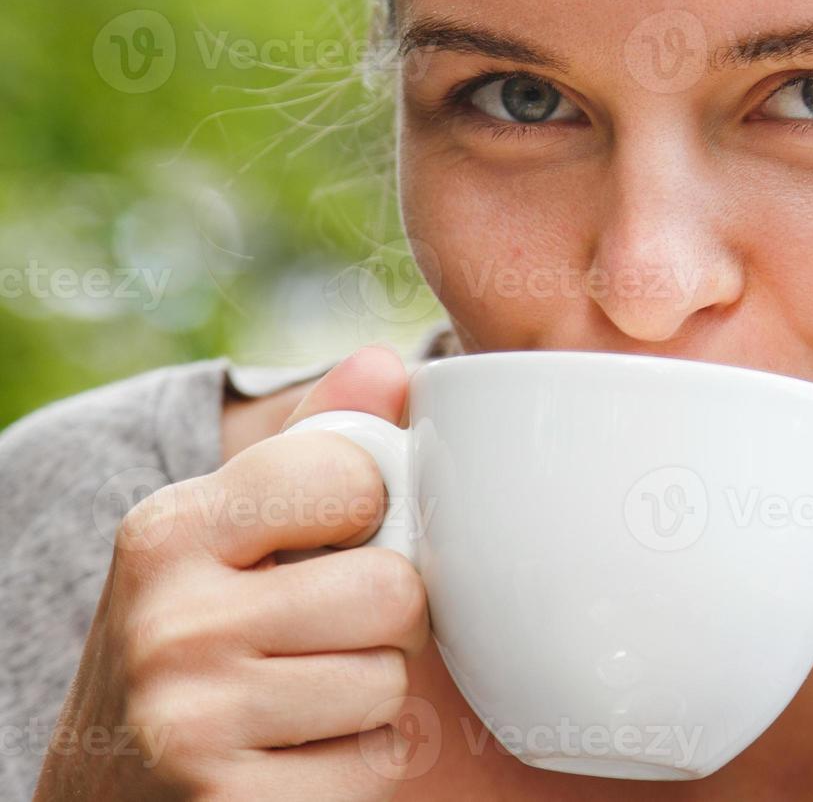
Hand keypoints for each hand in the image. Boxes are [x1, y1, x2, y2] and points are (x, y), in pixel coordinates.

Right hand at [33, 347, 429, 800]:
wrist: (107, 789)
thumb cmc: (196, 638)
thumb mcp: (224, 535)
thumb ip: (312, 448)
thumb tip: (386, 364)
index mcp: (169, 531)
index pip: (352, 475)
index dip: (369, 510)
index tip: (333, 538)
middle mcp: (170, 623)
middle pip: (392, 590)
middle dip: (383, 617)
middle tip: (325, 634)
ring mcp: (193, 724)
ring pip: (392, 681)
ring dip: (371, 695)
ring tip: (302, 697)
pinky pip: (378, 763)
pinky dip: (359, 763)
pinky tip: (298, 756)